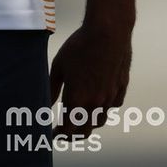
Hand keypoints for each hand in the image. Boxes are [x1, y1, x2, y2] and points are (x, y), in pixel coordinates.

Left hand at [49, 23, 131, 137]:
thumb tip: (45, 105)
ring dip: (88, 124)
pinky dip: (103, 109)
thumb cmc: (79, 46)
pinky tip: (97, 103)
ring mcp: (110, 97)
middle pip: (85, 130)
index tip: (53, 133)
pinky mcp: (121, 88)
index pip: (68, 128)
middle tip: (64, 131)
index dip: (59, 134)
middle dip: (73, 134)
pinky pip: (111, 107)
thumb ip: (51, 89)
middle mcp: (95, 103)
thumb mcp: (59, 66)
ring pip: (99, 121)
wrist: (108, 32)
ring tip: (79, 119)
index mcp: (77, 99)